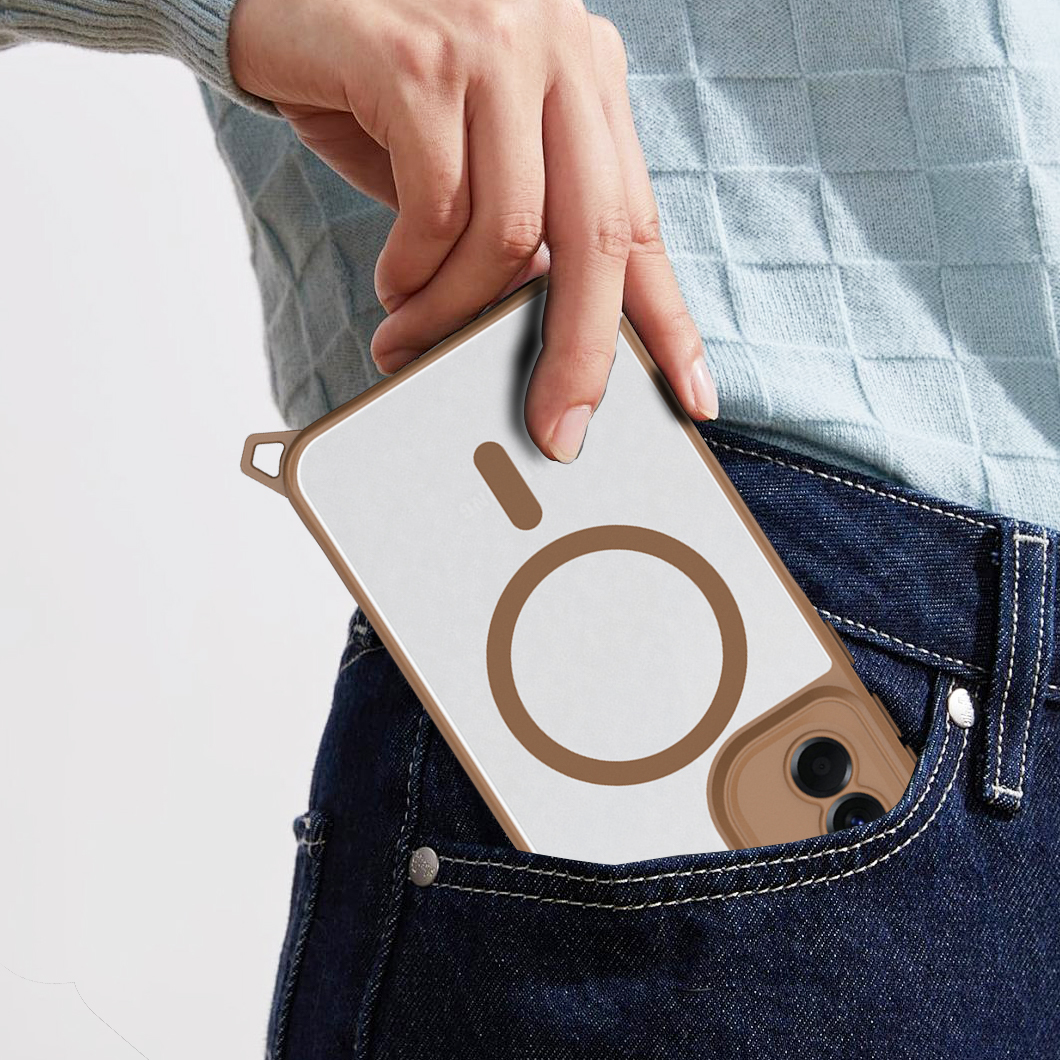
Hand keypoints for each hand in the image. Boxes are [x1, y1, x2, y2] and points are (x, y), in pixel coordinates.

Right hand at [229, 0, 718, 460]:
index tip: (693, 395)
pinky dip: (412, 271)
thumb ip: (523, 225)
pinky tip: (393, 282)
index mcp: (586, 75)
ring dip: (457, 313)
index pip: (641, 220)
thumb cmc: (385, 90)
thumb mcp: (477, 153)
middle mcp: (556, 50)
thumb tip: (554, 339)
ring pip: (508, 234)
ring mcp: (492, 47)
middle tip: (556, 429)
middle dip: (578, 353)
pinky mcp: (417, 61)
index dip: (670, 320)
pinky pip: (436, 210)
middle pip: (598, 235)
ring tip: (413, 334)